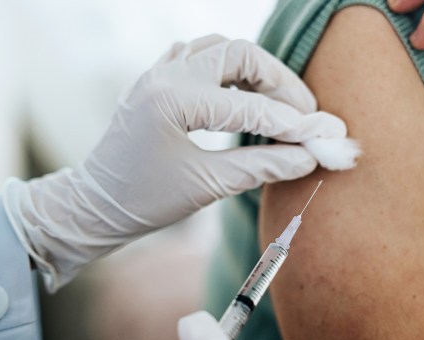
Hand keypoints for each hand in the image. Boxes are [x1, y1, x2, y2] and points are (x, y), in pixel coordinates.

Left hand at [4, 34, 346, 290]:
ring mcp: (158, 73)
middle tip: (305, 114)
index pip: (253, 107)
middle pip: (240, 54)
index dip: (296, 124)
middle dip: (279, 83)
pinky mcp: (158, 80)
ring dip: (255, 72)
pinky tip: (244, 96)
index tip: (328, 135)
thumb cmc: (144, 201)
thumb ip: (263, 167)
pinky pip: (201, 57)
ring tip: (280, 106)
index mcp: (174, 100)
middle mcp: (166, 75)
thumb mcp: (208, 186)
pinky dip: (229, 72)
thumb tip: (308, 158)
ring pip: (221, 49)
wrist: (95, 206)